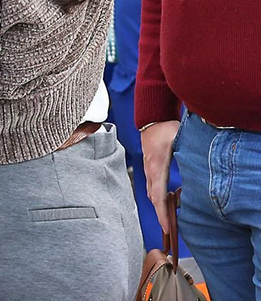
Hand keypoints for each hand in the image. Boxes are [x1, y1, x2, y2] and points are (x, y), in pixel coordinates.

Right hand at [142, 120, 179, 236]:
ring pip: (152, 194)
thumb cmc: (167, 129)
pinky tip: (169, 201)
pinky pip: (153, 187)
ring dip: (160, 207)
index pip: (159, 196)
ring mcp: (148, 169)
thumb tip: (200, 171)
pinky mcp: (150, 168)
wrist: (152, 118)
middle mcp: (150, 171)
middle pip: (154, 199)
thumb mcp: (180, 141)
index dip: (162, 214)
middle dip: (161, 215)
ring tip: (170, 220)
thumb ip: (188, 157)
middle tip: (170, 230)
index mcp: (157, 168)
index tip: (167, 227)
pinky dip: (159, 198)